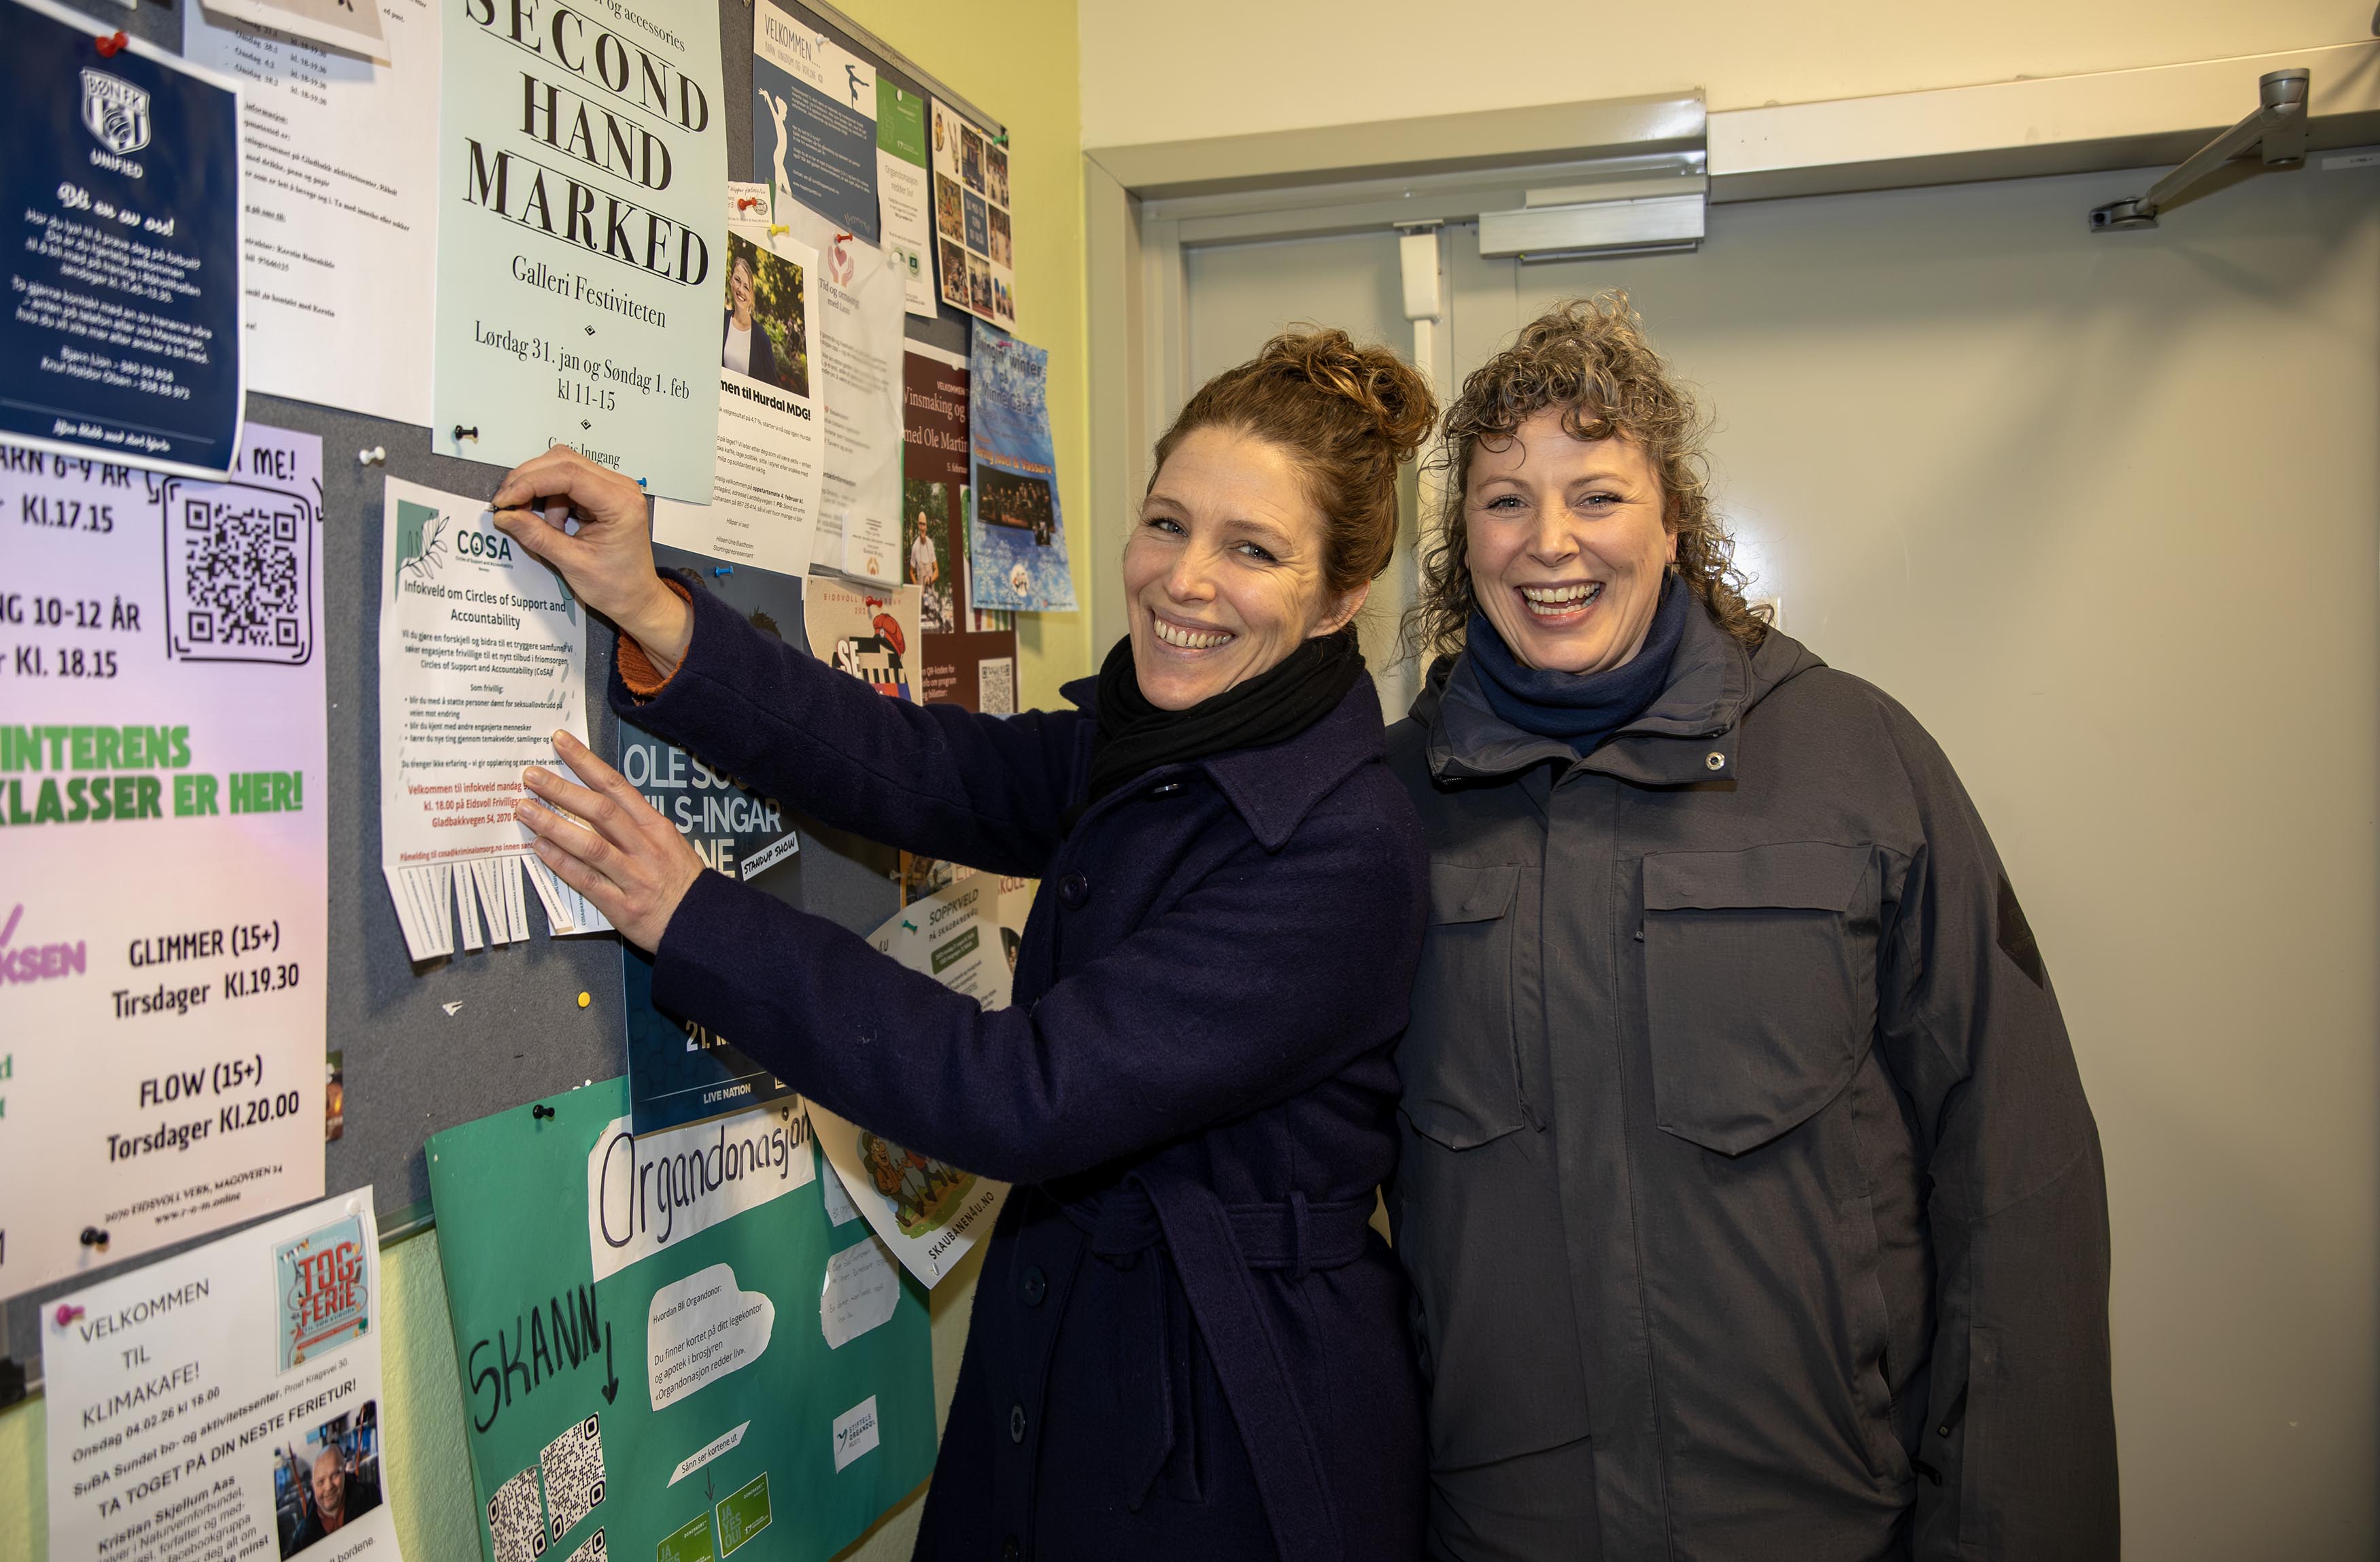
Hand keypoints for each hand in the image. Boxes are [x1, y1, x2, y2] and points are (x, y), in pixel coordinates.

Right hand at [490, 448, 692, 671]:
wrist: (636, 598)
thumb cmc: (616, 586)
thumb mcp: (572, 563)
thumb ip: (536, 536)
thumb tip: (504, 515)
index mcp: (621, 503)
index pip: (568, 474)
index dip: (530, 482)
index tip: (505, 501)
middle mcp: (621, 487)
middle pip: (563, 461)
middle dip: (528, 481)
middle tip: (507, 506)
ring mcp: (613, 487)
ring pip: (562, 467)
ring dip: (540, 492)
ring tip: (544, 527)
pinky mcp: (602, 492)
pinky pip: (567, 481)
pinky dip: (550, 498)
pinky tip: (555, 525)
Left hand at [516, 730, 704, 952]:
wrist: (703, 921)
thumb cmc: (680, 880)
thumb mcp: (666, 841)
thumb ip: (632, 823)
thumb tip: (591, 803)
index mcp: (654, 826)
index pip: (615, 785)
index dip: (585, 762)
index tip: (560, 742)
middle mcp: (644, 846)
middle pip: (599, 811)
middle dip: (562, 790)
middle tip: (531, 776)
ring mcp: (633, 876)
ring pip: (590, 845)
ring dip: (554, 825)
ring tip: (525, 810)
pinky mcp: (623, 905)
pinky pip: (587, 880)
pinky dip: (561, 863)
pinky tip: (540, 848)